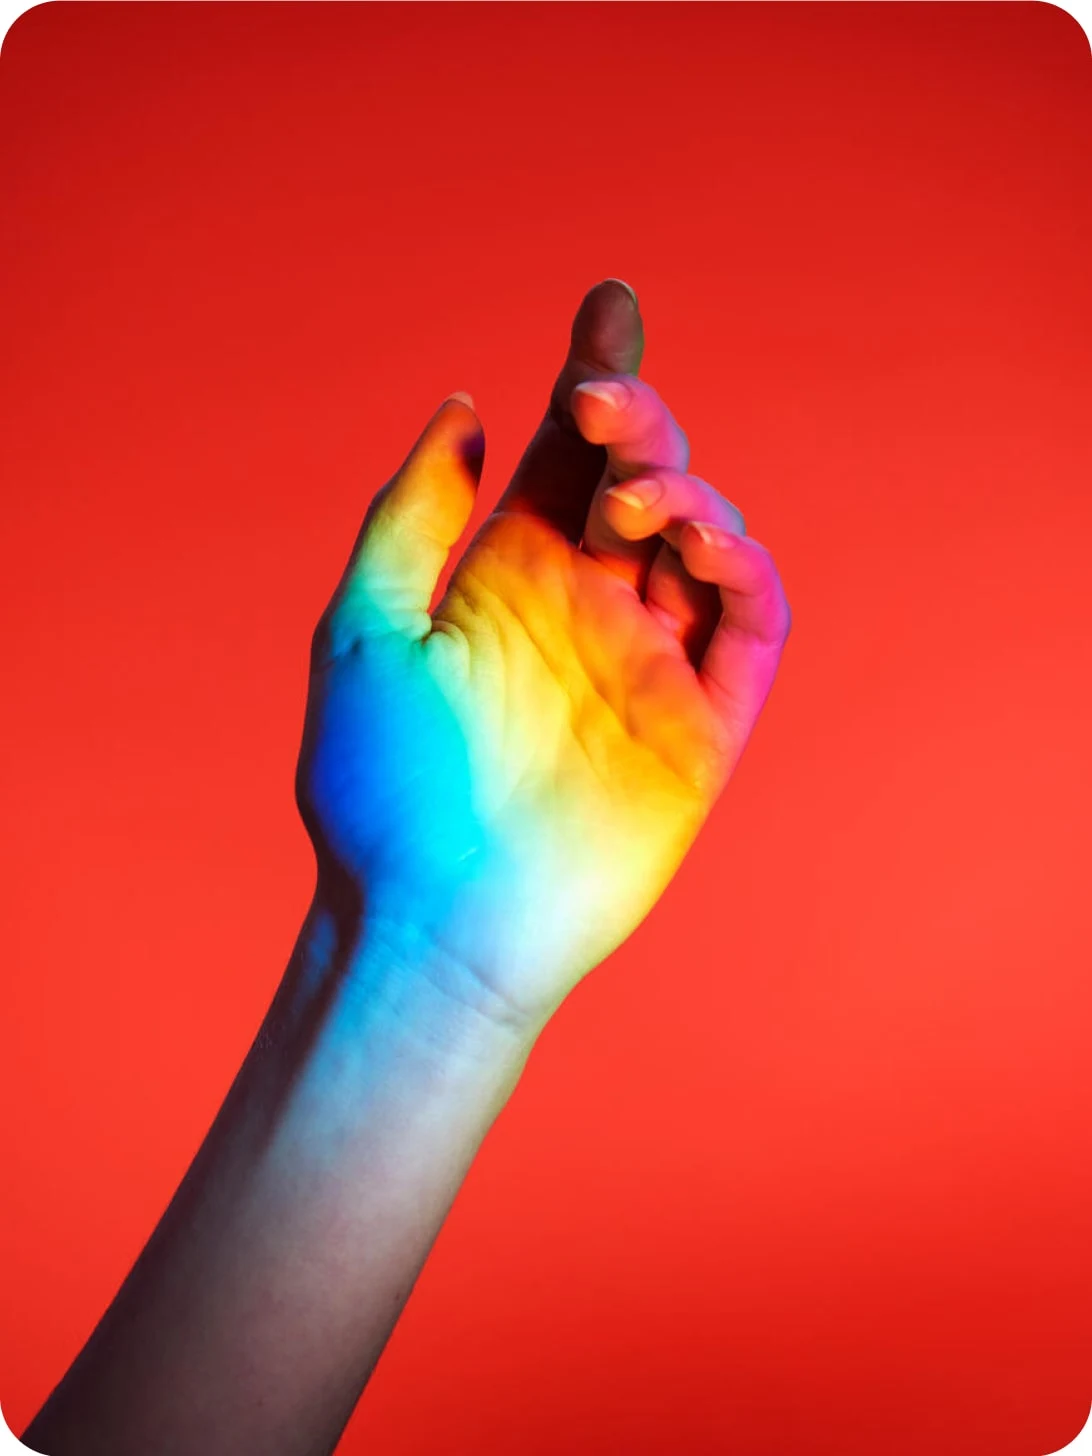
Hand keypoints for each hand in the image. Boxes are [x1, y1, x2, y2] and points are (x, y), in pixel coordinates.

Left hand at [295, 281, 791, 1034]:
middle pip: (641, 479)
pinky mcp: (702, 725)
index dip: (594, 376)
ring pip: (704, 540)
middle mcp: (585, 607)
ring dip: (686, 491)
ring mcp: (648, 662)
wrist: (430, 924)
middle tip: (602, 405)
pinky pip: (749, 628)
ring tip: (632, 498)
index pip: (567, 457)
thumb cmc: (383, 788)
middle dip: (636, 420)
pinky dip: (743, 571)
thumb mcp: (364, 628)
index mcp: (508, 578)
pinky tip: (699, 542)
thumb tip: (464, 407)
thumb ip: (413, 515)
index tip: (608, 302)